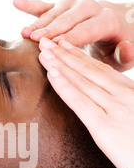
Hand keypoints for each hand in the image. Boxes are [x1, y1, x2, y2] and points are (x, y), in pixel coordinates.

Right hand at [13, 0, 133, 71]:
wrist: (117, 25)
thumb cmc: (118, 46)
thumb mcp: (125, 54)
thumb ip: (126, 53)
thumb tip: (128, 49)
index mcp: (106, 20)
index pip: (87, 29)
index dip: (71, 37)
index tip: (56, 46)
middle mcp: (90, 7)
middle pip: (68, 18)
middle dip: (52, 29)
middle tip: (36, 40)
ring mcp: (74, 5)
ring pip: (55, 11)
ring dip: (39, 22)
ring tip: (24, 33)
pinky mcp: (62, 6)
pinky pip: (45, 5)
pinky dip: (30, 4)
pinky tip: (16, 1)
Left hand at [38, 37, 133, 167]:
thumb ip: (124, 107)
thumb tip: (108, 105)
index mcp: (131, 93)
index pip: (102, 70)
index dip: (80, 56)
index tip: (65, 45)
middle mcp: (123, 96)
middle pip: (88, 70)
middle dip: (65, 54)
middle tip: (46, 41)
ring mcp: (114, 109)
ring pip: (81, 81)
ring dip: (59, 63)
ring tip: (43, 51)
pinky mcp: (104, 126)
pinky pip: (79, 101)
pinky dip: (64, 85)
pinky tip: (51, 73)